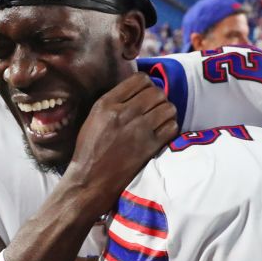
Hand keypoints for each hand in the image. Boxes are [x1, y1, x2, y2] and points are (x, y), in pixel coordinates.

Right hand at [63, 73, 178, 216]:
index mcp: (107, 103)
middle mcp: (124, 112)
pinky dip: (170, 127)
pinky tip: (162, 132)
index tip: (146, 93)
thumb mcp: (94, 118)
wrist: (90, 180)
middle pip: (157, 92)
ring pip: (168, 107)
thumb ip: (113, 102)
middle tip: (154, 108)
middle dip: (158, 98)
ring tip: (160, 119)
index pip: (140, 79)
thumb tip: (137, 92)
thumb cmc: (89, 150)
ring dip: (166, 112)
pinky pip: (172, 127)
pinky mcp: (150, 146)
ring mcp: (139, 129)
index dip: (147, 85)